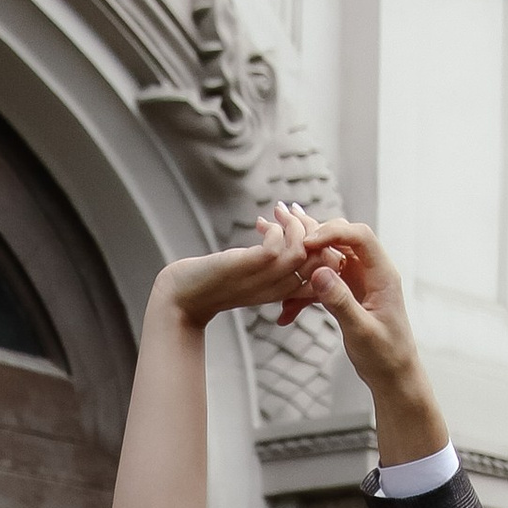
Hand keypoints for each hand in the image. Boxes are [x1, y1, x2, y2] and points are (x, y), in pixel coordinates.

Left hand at [152, 200, 321, 330]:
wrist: (183, 297)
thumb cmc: (214, 282)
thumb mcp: (252, 273)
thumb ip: (271, 261)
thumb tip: (280, 230)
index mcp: (284, 291)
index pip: (325, 271)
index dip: (323, 245)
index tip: (305, 223)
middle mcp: (280, 288)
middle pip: (320, 259)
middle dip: (312, 228)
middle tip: (292, 210)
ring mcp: (266, 279)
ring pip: (302, 250)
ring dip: (294, 224)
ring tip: (279, 211)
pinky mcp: (251, 267)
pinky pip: (278, 246)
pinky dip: (274, 229)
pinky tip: (260, 224)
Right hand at [285, 222, 446, 456]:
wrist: (393, 378)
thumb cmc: (385, 357)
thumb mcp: (362, 331)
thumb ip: (340, 301)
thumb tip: (318, 273)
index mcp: (382, 275)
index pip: (359, 236)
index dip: (332, 232)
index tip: (306, 242)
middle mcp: (371, 272)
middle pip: (340, 240)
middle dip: (311, 235)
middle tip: (281, 226)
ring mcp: (358, 283)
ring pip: (327, 259)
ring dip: (302, 260)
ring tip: (274, 249)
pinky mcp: (347, 295)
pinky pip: (322, 284)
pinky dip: (303, 293)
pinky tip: (284, 311)